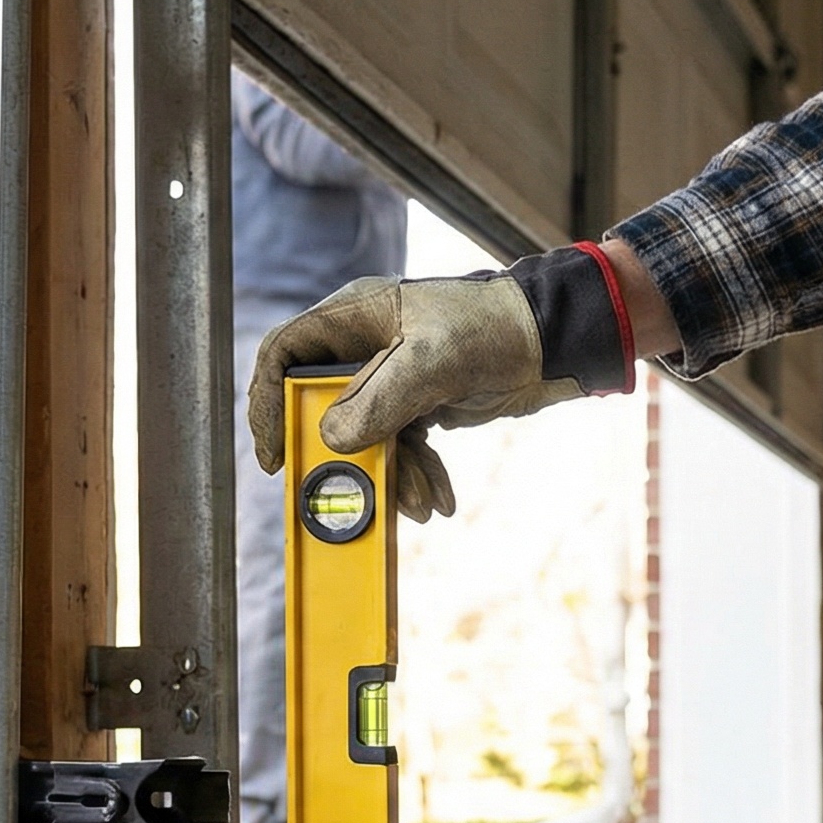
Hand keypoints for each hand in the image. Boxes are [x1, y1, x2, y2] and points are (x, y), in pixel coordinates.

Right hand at [247, 245, 636, 521]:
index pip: (285, 355)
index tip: (276, 456)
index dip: (268, 404)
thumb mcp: (434, 363)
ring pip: (365, 438)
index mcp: (354, 317)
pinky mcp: (417, 404)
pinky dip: (416, 475)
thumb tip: (332, 439)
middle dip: (345, 458)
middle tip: (352, 495)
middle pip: (323, 408)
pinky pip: (399, 448)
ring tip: (422, 506)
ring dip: (391, 477)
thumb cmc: (495, 329)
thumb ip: (379, 400)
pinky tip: (438, 498)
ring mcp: (390, 377)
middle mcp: (364, 345)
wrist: (553, 344)